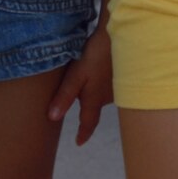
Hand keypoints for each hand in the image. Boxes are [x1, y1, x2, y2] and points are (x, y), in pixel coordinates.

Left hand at [46, 24, 113, 144]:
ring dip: (96, 90)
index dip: (84, 133)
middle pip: (96, 106)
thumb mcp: (76, 75)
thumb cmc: (96, 56)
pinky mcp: (125, 75)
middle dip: (88, 106)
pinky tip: (101, 68)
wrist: (122, 36)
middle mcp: (109, 97)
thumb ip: (65, 96)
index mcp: (95, 99)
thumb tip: (52, 119)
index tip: (79, 142)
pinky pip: (113, 84)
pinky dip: (105, 80)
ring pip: (104, 94)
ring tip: (89, 78)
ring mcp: (119, 86)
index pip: (89, 122)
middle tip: (79, 98)